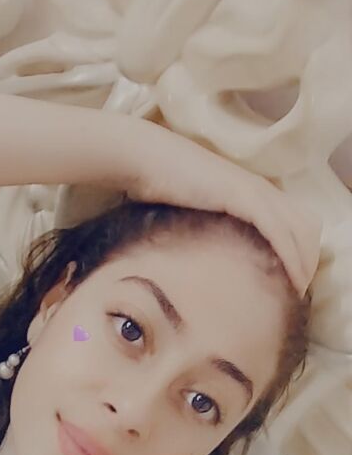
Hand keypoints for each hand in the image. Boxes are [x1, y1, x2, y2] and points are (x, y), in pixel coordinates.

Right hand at [118, 119, 321, 297]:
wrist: (146, 160)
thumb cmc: (159, 187)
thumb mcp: (193, 214)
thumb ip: (210, 230)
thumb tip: (208, 261)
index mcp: (252, 191)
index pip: (293, 223)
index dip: (300, 253)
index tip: (292, 284)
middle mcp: (261, 189)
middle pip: (306, 228)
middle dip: (308, 261)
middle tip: (298, 295)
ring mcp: (255, 191)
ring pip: (299, 231)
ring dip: (304, 264)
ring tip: (297, 294)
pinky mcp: (245, 196)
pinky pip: (280, 231)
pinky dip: (291, 257)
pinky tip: (292, 280)